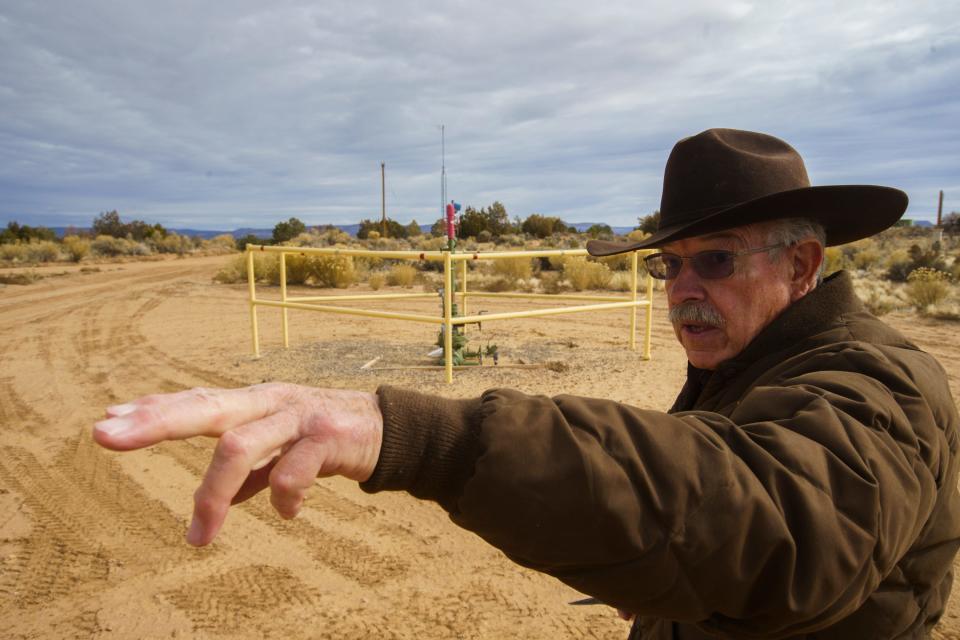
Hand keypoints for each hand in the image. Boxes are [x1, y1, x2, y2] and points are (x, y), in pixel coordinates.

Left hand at [92, 383, 382, 545]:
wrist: (390, 430)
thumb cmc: (325, 438)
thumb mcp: (280, 447)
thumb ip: (248, 469)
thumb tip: (212, 502)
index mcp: (255, 402)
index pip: (196, 402)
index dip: (153, 411)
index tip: (106, 423)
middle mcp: (270, 401)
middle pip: (206, 406)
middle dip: (155, 422)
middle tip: (107, 437)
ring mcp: (298, 415)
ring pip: (240, 444)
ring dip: (212, 494)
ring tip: (199, 537)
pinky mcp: (328, 436)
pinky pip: (291, 472)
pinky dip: (282, 498)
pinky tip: (287, 513)